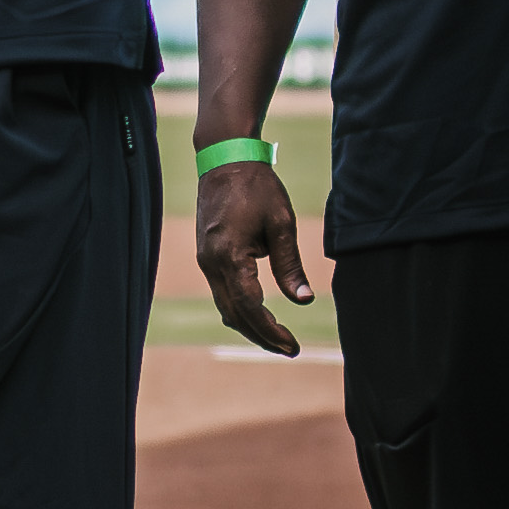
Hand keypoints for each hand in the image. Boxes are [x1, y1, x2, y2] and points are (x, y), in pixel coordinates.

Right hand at [196, 155, 312, 356]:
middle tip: (289, 349)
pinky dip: (239, 309)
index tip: (292, 345)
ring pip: (225, 307)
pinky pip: (221, 293)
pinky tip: (257, 316)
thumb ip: (289, 265)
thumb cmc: (257, 187)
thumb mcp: (281, 223)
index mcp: (229, 256)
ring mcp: (205, 261)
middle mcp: (211, 264)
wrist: (224, 159)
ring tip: (277, 338)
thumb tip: (303, 300)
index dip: (271, 331)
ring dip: (249, 326)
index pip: (251, 307)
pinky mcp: (206, 256)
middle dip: (261, 336)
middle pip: (235, 314)